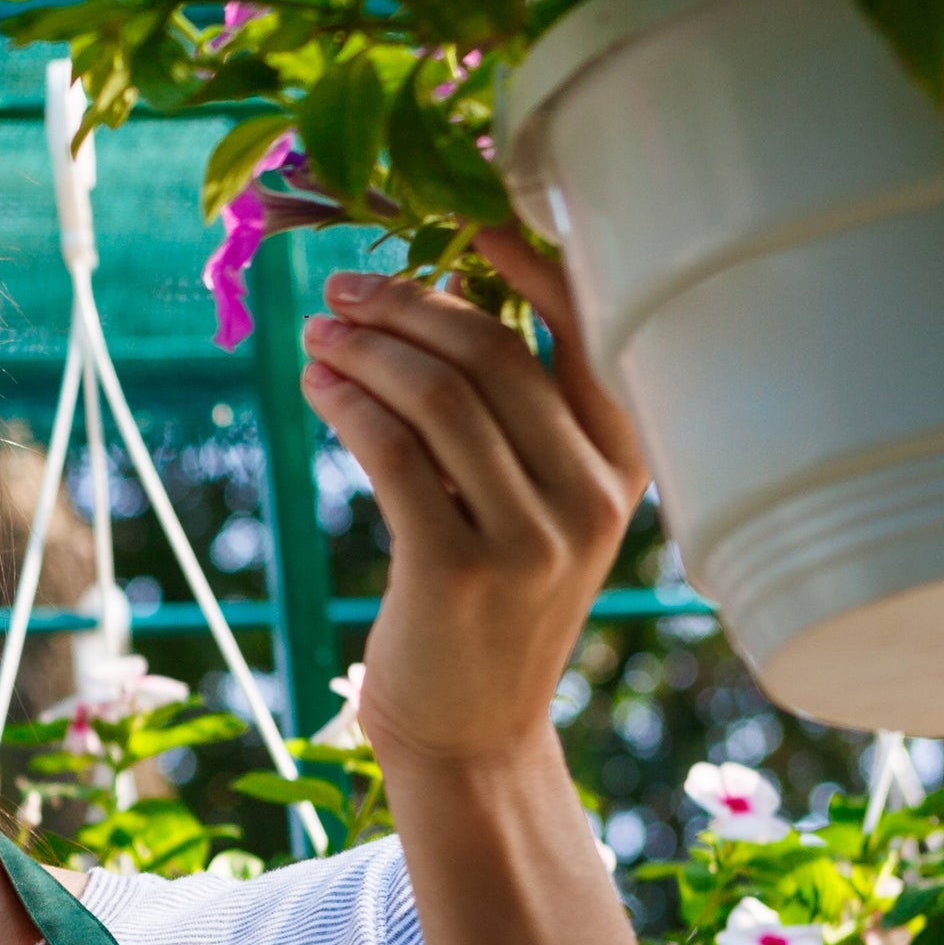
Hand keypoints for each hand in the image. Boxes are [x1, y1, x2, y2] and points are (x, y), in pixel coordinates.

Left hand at [302, 227, 642, 769]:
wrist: (473, 732)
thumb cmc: (492, 602)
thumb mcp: (534, 503)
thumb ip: (513, 415)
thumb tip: (441, 299)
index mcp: (626, 459)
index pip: (587, 324)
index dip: (520, 256)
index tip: (455, 212)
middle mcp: (592, 494)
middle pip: (492, 353)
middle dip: (405, 304)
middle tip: (341, 289)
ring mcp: (530, 537)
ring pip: (438, 396)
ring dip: (363, 350)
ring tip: (316, 335)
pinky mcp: (456, 571)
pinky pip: (393, 453)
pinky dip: (348, 404)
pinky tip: (318, 386)